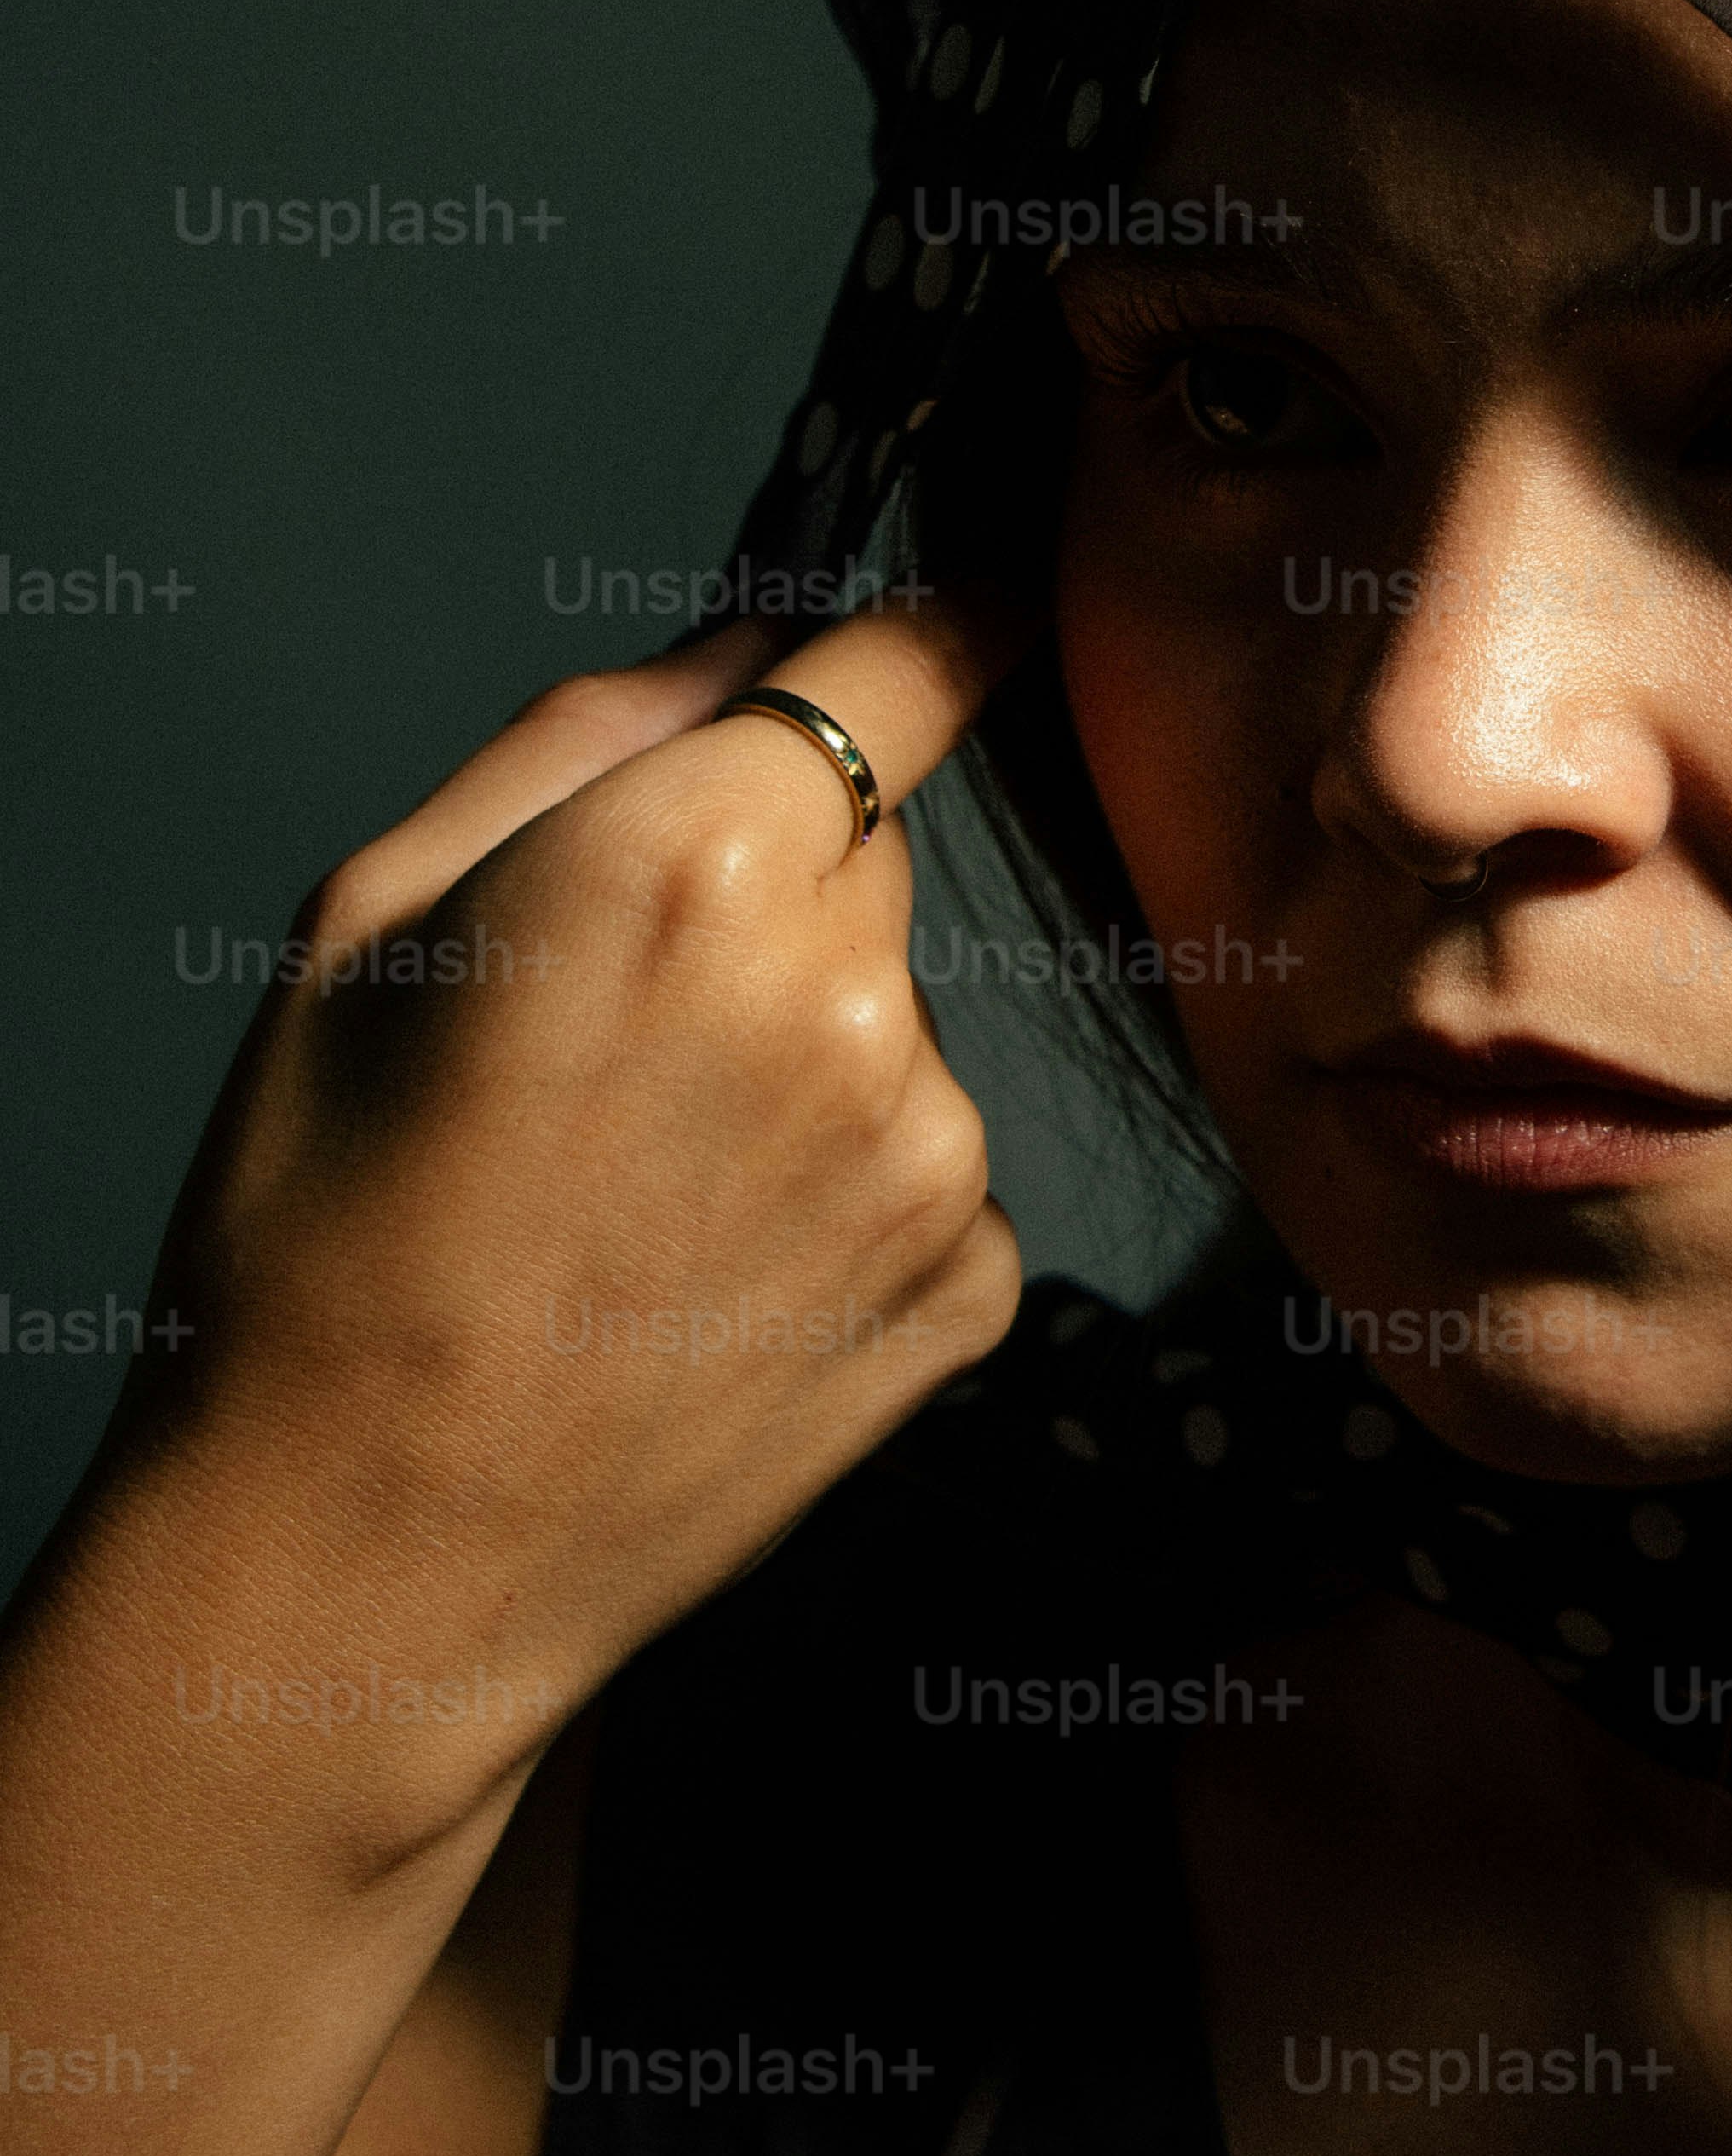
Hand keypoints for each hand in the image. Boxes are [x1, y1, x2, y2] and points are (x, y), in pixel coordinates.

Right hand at [105, 591, 1033, 1847]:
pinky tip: (704, 1271)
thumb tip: (748, 636)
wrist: (365, 1559)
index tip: (983, 596)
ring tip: (634, 1182)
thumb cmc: (325, 1234)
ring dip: (807, 1050)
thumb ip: (585, 733)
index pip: (903, 665)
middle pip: (869, 852)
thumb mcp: (372, 919)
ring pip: (897, 1013)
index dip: (942, 620)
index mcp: (698, 862)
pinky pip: (929, 1163)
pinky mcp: (973, 1287)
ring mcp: (932, 1155)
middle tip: (608, 1031)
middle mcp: (854, 994)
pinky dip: (841, 1190)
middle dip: (772, 891)